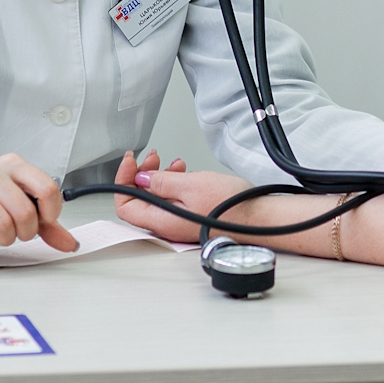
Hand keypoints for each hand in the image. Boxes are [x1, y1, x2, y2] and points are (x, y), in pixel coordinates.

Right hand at [0, 153, 78, 250]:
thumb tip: (70, 243)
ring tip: (0, 236)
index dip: (50, 213)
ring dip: (6, 240)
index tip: (43, 222)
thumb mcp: (13, 199)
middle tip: (18, 233)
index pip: (47, 188)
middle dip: (25, 232)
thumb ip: (44, 222)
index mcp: (14, 164)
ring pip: (4, 224)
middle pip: (25, 212)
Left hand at [112, 149, 248, 243]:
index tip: (132, 161)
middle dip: (141, 174)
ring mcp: (180, 222)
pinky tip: (183, 171)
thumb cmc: (232, 207)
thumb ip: (161, 183)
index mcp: (162, 221)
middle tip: (152, 157)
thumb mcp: (191, 185)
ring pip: (156, 198)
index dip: (123, 180)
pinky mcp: (192, 217)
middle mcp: (168, 225)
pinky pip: (172, 200)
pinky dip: (172, 183)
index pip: (125, 204)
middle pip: (139, 200)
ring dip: (158, 177)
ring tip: (171, 162)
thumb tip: (141, 180)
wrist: (259, 218)